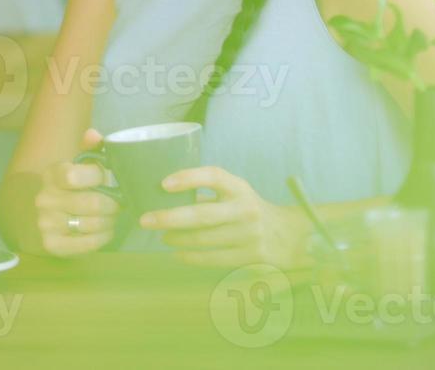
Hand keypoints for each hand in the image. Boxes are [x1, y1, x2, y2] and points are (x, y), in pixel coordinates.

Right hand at [34, 129, 118, 256]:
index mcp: (51, 175)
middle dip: (113, 205)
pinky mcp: (52, 245)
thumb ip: (89, 150)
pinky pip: (89, 243)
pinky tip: (105, 230)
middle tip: (118, 204)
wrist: (41, 220)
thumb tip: (94, 135)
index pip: (75, 175)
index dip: (98, 177)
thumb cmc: (69, 190)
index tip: (108, 179)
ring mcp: (46, 223)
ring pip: (93, 224)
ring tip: (111, 217)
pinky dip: (104, 237)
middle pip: (91, 203)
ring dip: (110, 221)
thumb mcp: (77, 168)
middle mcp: (44, 199)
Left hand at [139, 166, 311, 269]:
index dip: (189, 178)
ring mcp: (248, 235)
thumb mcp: (236, 193)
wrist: (288, 236)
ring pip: (203, 240)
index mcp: (240, 188)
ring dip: (176, 238)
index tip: (163, 184)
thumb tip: (163, 195)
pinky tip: (178, 253)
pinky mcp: (249, 257)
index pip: (214, 176)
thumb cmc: (249, 209)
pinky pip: (212, 259)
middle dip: (169, 218)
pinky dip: (190, 256)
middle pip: (202, 214)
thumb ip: (209, 194)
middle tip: (145, 220)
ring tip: (162, 236)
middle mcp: (245, 209)